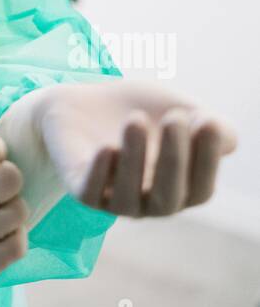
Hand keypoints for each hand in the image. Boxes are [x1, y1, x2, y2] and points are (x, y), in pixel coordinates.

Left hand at [35, 80, 237, 217]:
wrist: (79, 103)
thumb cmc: (137, 109)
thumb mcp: (177, 108)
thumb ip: (208, 125)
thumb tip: (226, 140)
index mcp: (179, 189)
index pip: (200, 189)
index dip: (207, 160)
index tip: (208, 120)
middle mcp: (149, 203)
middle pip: (168, 197)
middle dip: (175, 159)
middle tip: (175, 118)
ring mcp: (114, 201)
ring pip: (129, 198)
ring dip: (135, 160)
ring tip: (137, 120)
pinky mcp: (82, 191)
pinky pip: (91, 193)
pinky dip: (100, 173)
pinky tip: (107, 147)